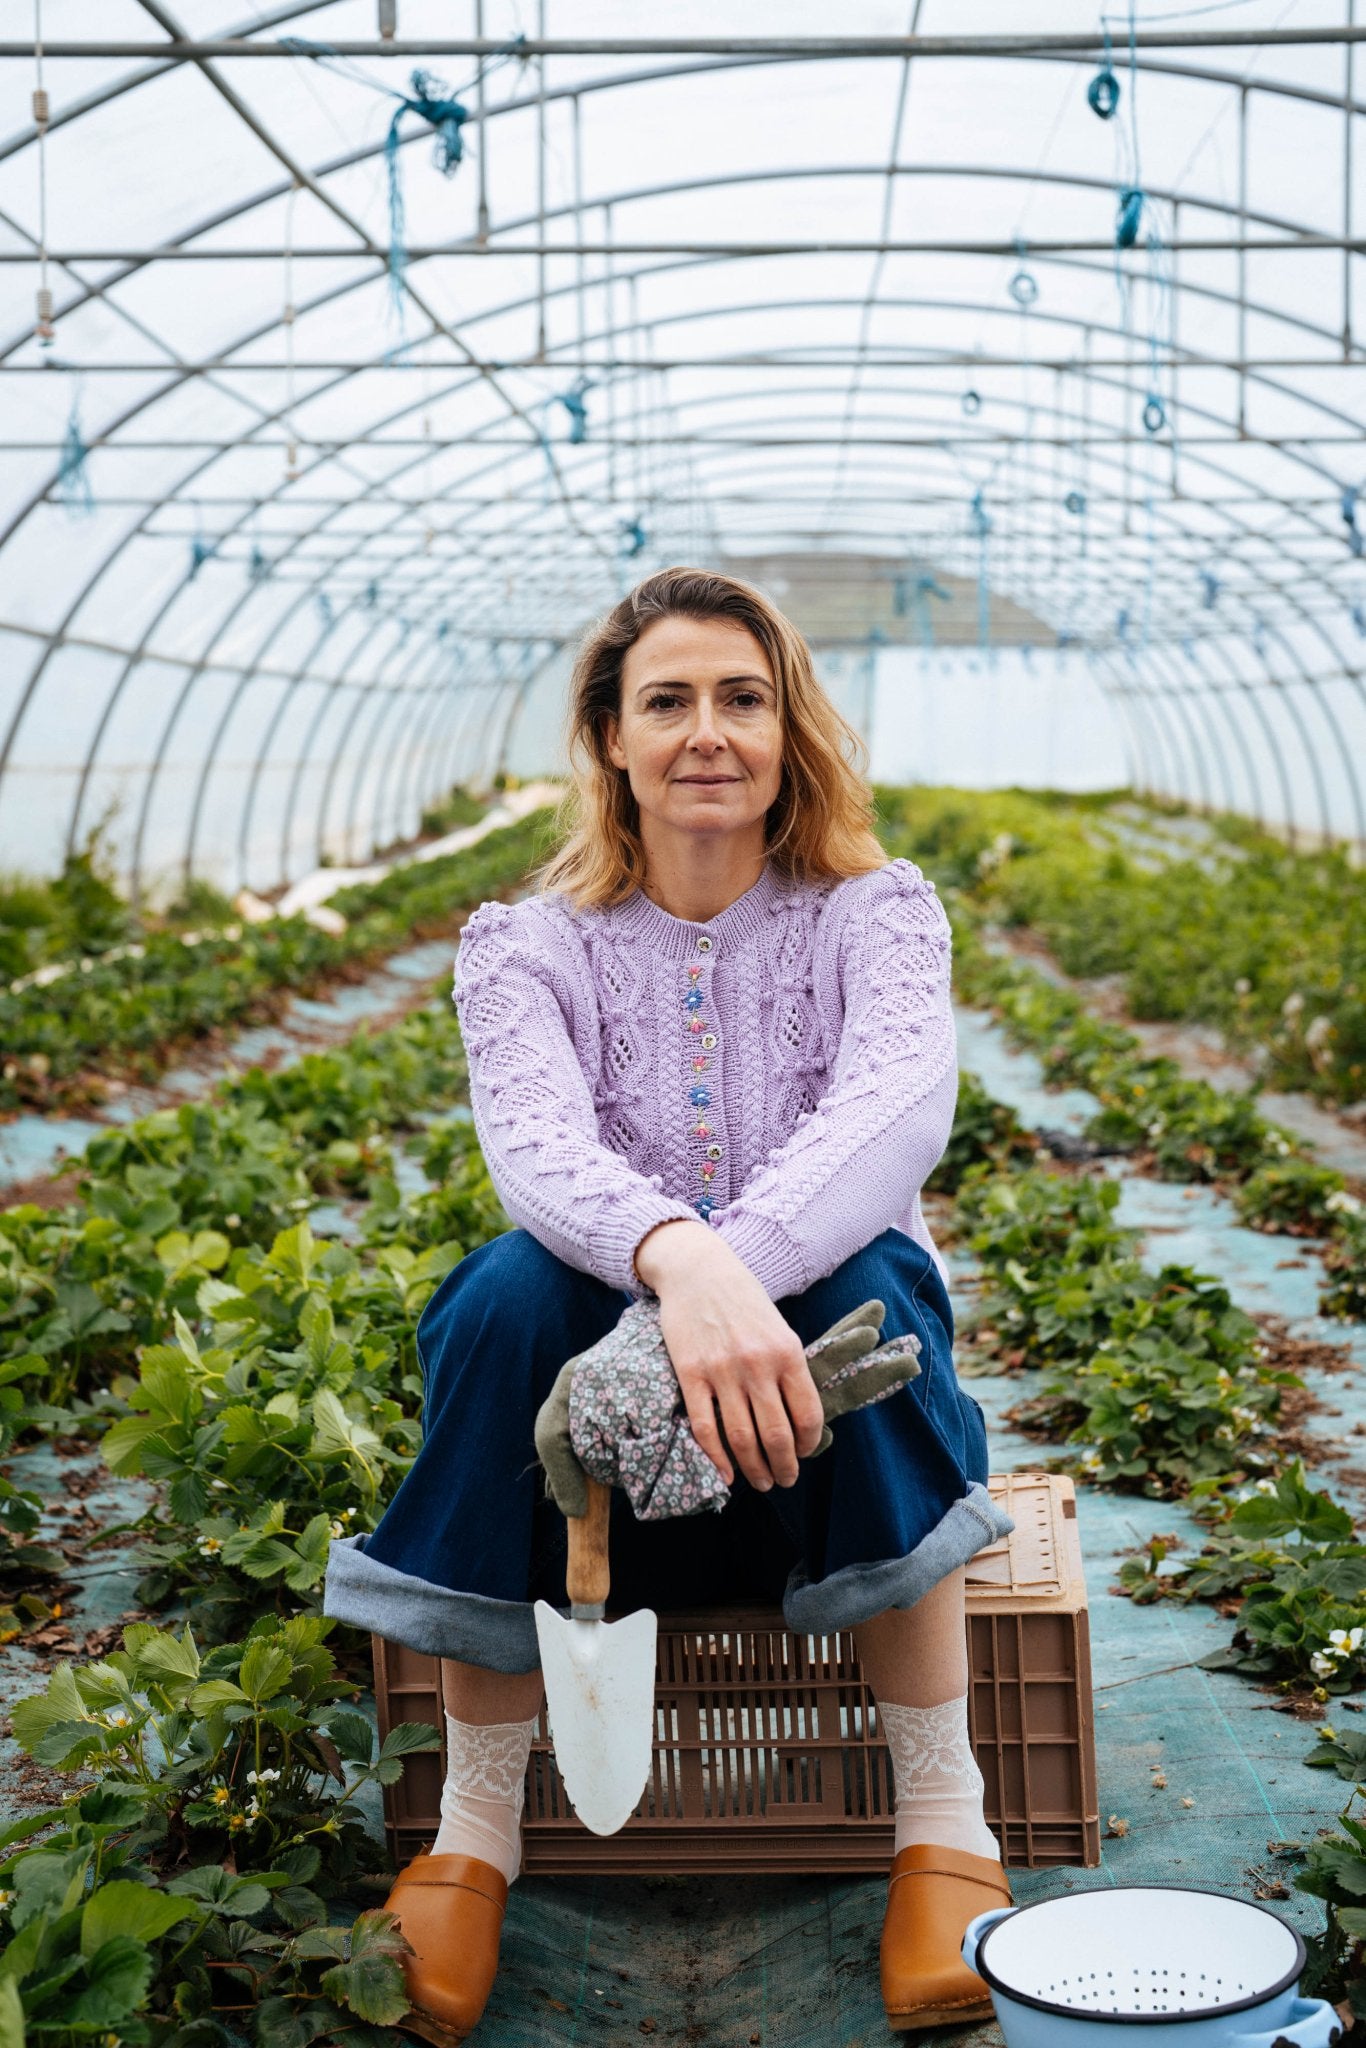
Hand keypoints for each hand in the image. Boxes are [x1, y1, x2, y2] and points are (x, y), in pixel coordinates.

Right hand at [633, 1220, 823, 1490]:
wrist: (699, 1271)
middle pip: (776, 1434)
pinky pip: (705, 1427)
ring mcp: (722, 1371)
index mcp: (787, 1353)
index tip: (805, 1454)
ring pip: (742, 1437)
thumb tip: (799, 1418)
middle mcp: (757, 1364)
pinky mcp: (690, 1374)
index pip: (808, 1414)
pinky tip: (725, 1474)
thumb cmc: (744, 1300)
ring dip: (754, 1468)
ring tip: (759, 1481)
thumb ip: (789, 1369)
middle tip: (784, 1480)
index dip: (809, 1444)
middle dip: (784, 1467)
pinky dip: (716, 1458)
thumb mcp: (779, 1329)